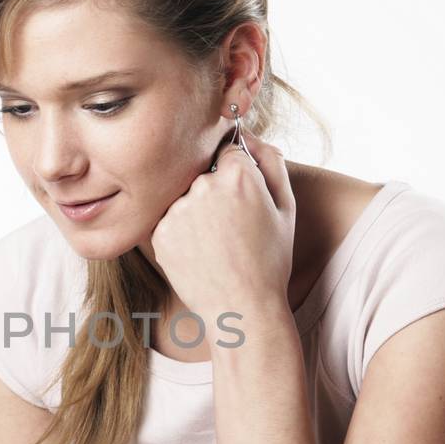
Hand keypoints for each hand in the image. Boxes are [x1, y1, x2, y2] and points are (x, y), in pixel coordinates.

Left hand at [149, 130, 297, 325]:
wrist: (242, 310)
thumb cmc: (270, 260)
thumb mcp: (285, 207)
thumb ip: (270, 160)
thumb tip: (247, 133)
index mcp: (238, 174)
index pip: (229, 149)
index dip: (237, 173)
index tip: (242, 196)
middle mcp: (203, 186)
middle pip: (203, 171)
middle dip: (215, 190)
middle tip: (231, 225)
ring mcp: (177, 210)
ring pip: (184, 196)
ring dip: (196, 210)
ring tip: (216, 243)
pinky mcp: (158, 233)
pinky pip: (168, 219)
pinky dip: (181, 231)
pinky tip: (200, 253)